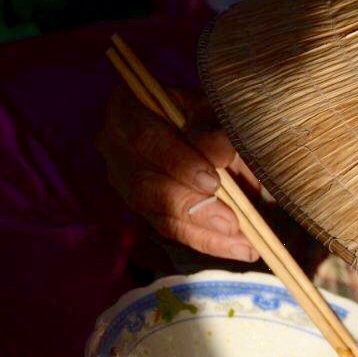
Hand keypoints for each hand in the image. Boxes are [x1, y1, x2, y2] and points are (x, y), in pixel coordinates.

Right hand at [97, 85, 262, 261]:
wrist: (179, 116)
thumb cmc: (196, 109)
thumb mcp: (209, 109)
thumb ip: (219, 133)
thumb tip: (227, 161)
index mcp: (128, 109)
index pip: (146, 139)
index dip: (179, 164)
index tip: (212, 182)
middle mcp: (115, 147)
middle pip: (147, 186)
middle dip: (195, 208)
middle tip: (233, 225)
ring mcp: (124, 180)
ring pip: (158, 213)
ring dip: (204, 232)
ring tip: (243, 245)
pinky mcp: (141, 205)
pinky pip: (169, 228)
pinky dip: (204, 239)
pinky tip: (235, 247)